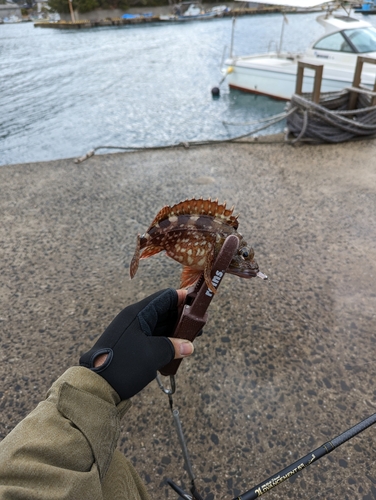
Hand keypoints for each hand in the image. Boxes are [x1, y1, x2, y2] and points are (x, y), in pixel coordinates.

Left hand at [79, 289, 193, 399]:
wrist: (97, 387)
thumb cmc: (123, 365)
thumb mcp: (153, 354)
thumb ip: (173, 347)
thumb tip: (189, 346)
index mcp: (138, 313)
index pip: (164, 297)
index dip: (182, 299)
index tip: (197, 304)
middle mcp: (135, 319)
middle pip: (163, 311)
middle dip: (181, 318)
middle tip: (198, 327)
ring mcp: (132, 333)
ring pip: (159, 326)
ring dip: (174, 332)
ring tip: (190, 340)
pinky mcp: (131, 346)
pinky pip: (153, 338)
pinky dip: (165, 342)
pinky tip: (176, 351)